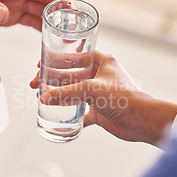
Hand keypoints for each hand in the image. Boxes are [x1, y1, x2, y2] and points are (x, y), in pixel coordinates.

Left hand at [0, 0, 63, 33]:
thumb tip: (4, 15)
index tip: (63, 2)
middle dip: (57, 6)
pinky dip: (40, 27)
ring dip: (51, 19)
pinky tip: (51, 38)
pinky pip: (28, 20)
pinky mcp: (5, 16)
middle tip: (72, 22)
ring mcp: (8, 2)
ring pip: (37, 8)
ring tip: (67, 33)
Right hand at [30, 51, 176, 144]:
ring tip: (41, 98)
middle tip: (35, 84)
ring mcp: (99, 93)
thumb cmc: (123, 98)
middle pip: (69, 74)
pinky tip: (55, 116)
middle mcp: (100, 75)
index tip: (40, 63)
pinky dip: (68, 114)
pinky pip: (79, 111)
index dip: (56, 58)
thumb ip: (66, 94)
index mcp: (101, 61)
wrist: (141, 121)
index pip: (74, 55)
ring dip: (57, 95)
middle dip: (51, 79)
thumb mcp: (91, 90)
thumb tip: (43, 98)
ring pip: (72, 91)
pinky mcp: (99, 110)